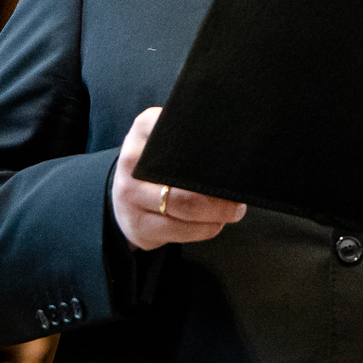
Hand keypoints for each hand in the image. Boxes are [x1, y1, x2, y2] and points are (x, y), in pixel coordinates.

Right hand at [110, 106, 244, 251]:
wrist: (124, 195)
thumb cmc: (157, 164)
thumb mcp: (165, 137)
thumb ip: (190, 131)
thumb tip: (231, 139)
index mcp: (144, 129)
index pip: (179, 133)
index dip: (209, 149)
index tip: (229, 159)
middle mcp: (132, 163)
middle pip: (187, 182)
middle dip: (221, 196)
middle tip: (239, 197)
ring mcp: (131, 197)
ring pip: (187, 211)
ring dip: (217, 215)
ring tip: (232, 210)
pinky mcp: (138, 226)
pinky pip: (181, 233)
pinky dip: (205, 229)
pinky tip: (213, 222)